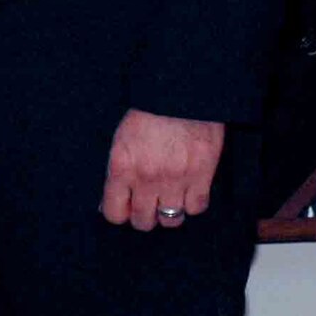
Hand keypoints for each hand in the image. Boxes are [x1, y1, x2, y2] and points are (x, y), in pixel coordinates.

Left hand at [100, 108, 224, 230]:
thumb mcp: (121, 138)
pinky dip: (192, 204)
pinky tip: (188, 191)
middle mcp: (147, 179)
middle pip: (143, 221)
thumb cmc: (147, 111)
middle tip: (145, 206)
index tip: (123, 208)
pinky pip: (196, 208)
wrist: (180, 94)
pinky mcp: (202, 177)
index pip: (114, 212)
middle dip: (142, 217)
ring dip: (168, 213)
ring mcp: (176, 180)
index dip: (118, 213)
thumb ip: (118, 169)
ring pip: (171, 220)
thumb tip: (113, 196)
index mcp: (122, 167)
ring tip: (167, 200)